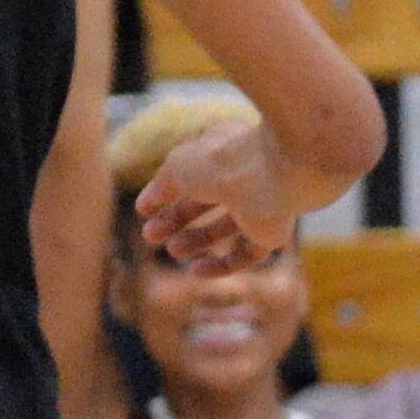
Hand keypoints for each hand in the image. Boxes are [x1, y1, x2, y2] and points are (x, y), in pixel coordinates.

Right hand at [138, 121, 297, 271]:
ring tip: (173, 252)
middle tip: (150, 236)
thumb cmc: (223, 161)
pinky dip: (223, 265)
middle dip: (177, 220)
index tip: (145, 210)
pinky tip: (197, 271)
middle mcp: (243, 174)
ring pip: (226, 228)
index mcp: (221, 147)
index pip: (191, 172)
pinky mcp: (274, 232)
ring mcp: (260, 204)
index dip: (166, 192)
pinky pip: (247, 253)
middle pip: (205, 202)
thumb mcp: (176, 168)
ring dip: (197, 241)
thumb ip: (161, 187)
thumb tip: (144, 205)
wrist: (275, 175)